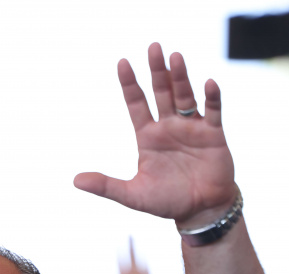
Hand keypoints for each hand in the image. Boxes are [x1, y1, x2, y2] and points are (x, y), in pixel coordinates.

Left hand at [75, 43, 235, 227]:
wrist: (200, 211)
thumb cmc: (167, 202)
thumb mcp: (133, 195)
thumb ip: (106, 186)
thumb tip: (75, 181)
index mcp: (148, 137)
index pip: (136, 104)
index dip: (129, 84)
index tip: (122, 63)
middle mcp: (168, 127)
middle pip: (161, 93)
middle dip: (157, 71)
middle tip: (153, 48)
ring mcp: (191, 128)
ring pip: (185, 96)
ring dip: (181, 77)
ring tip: (175, 57)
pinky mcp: (213, 134)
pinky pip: (212, 111)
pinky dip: (211, 98)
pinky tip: (207, 84)